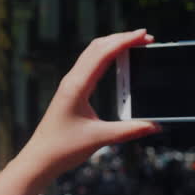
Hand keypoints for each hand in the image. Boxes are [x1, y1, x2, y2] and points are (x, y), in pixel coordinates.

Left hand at [0, 29, 158, 194]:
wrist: (39, 159)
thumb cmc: (63, 148)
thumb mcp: (100, 139)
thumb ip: (129, 130)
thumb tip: (155, 125)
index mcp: (77, 86)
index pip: (103, 54)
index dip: (125, 41)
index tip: (144, 35)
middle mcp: (72, 80)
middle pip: (98, 47)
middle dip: (122, 38)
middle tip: (146, 37)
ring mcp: (70, 84)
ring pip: (92, 53)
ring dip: (113, 44)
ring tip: (135, 43)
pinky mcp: (71, 91)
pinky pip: (90, 65)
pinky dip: (106, 56)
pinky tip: (117, 60)